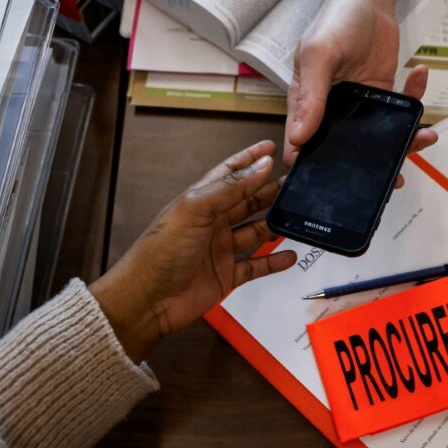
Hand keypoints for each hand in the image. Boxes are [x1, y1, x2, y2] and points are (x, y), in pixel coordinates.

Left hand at [89, 141, 296, 362]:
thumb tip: (263, 165)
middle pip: (248, 202)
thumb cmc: (163, 250)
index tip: (273, 148)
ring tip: (300, 216)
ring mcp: (221, 250)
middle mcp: (213, 222)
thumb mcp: (196, 210)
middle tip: (297, 183)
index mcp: (201, 201)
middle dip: (270, 191)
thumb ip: (231, 188)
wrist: (147, 299)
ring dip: (276, 224)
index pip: (230, 173)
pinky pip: (256, 266)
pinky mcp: (227, 276)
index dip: (250, 159)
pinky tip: (291, 255)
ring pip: (256, 232)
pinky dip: (274, 261)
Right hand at [284, 0, 437, 182]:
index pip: (304, 147)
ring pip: (380, 138)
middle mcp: (333, 113)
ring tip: (425, 137)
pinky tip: (420, 78)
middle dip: (371, 168)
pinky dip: (415, 99)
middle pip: (348, 152)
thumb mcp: (318, 56)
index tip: (336, 188)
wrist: (366, 0)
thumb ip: (310, 96)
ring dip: (405, 142)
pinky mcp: (383, 97)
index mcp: (308, 107)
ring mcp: (360, 108)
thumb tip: (298, 137)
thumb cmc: (334, 22)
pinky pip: (400, 110)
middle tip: (393, 178)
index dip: (315, 171)